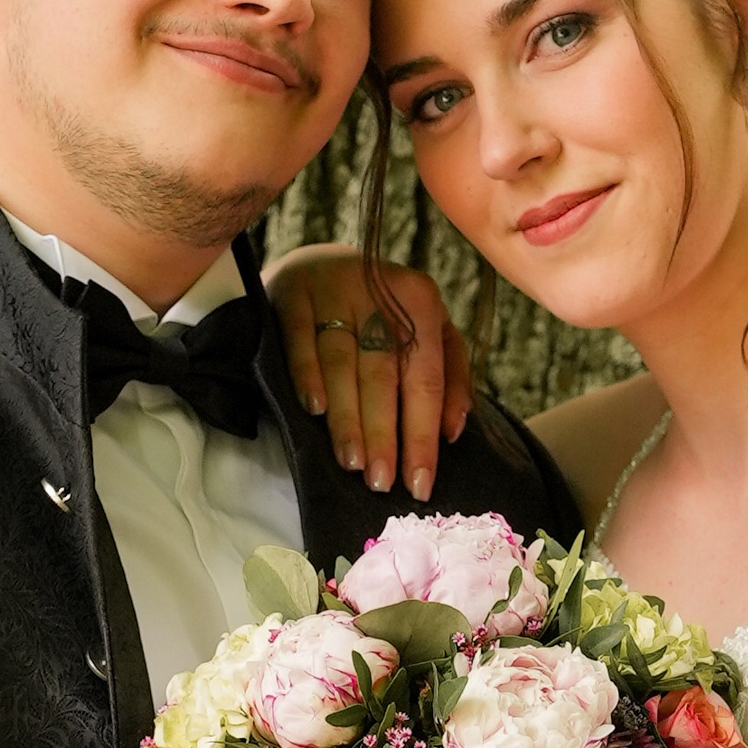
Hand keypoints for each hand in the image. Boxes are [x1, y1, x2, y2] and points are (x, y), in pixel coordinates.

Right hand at [264, 244, 474, 498]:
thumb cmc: (383, 312)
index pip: (426, 380)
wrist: (322, 265)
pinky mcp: (293, 292)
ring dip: (347, 416)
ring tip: (351, 461)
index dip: (423, 435)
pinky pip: (299, 337)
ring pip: (342, 362)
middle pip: (384, 375)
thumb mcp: (427, 331)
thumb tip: (453, 431)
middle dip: (384, 434)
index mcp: (422, 301)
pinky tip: (314, 409)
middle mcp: (380, 291)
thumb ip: (450, 376)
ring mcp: (334, 289)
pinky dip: (307, 374)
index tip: (419, 483)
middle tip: (381, 482)